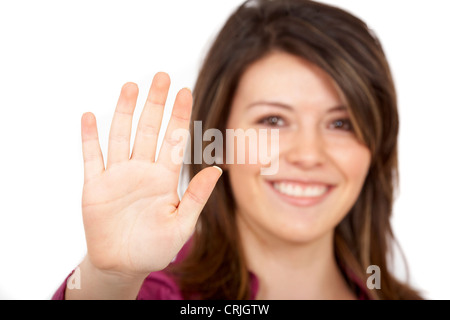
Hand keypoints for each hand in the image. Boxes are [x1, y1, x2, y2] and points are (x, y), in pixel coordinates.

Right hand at [80, 72, 220, 278]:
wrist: (123, 265)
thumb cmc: (154, 248)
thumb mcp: (181, 225)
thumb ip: (196, 197)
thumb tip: (216, 170)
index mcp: (164, 178)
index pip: (174, 140)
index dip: (180, 116)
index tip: (185, 91)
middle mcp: (142, 170)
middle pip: (149, 129)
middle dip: (155, 104)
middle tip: (161, 76)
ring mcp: (118, 176)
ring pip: (121, 136)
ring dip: (124, 112)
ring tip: (130, 86)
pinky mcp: (95, 186)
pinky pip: (92, 157)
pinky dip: (89, 137)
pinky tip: (90, 116)